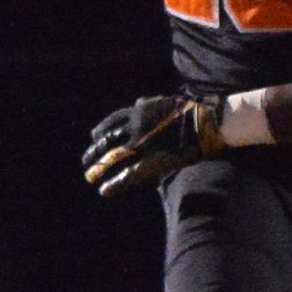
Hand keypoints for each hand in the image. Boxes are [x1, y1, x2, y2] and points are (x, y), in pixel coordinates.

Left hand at [83, 95, 223, 198]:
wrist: (206, 121)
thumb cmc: (191, 111)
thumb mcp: (164, 101)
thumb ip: (149, 104)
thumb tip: (139, 100)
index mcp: (140, 111)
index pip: (113, 120)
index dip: (101, 130)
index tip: (93, 136)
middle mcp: (136, 126)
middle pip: (108, 139)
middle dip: (94, 151)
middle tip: (85, 159)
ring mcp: (142, 144)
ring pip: (112, 157)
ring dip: (98, 168)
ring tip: (89, 176)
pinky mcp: (151, 160)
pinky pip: (127, 174)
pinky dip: (115, 183)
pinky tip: (104, 190)